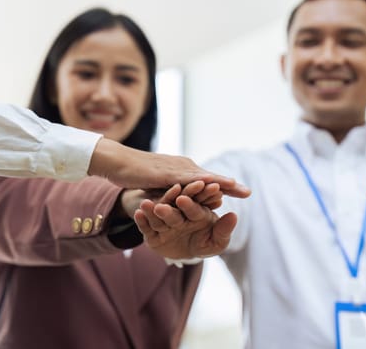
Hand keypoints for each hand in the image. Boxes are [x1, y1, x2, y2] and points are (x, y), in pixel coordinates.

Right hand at [88, 138, 249, 197]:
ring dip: (220, 183)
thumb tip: (177, 203)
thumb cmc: (134, 174)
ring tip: (238, 188)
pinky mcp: (164, 173)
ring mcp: (174, 169)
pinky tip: (212, 184)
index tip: (240, 192)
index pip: (206, 181)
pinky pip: (185, 179)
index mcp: (181, 171)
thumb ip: (169, 193)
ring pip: (202, 177)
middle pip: (209, 178)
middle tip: (248, 192)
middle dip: (229, 185)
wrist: (116, 162)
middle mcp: (181, 167)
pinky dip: (200, 182)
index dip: (223, 186)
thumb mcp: (155, 186)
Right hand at [133, 183, 237, 258]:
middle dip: (168, 208)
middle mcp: (179, 214)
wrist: (188, 254)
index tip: (183, 199)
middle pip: (173, 210)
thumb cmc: (205, 243)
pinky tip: (137, 214)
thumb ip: (224, 230)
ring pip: (158, 216)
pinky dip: (142, 221)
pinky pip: (146, 227)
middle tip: (161, 205)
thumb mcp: (217, 242)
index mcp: (196, 212)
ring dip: (151, 210)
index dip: (189, 203)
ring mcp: (165, 223)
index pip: (193, 207)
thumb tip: (233, 215)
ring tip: (145, 205)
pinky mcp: (152, 234)